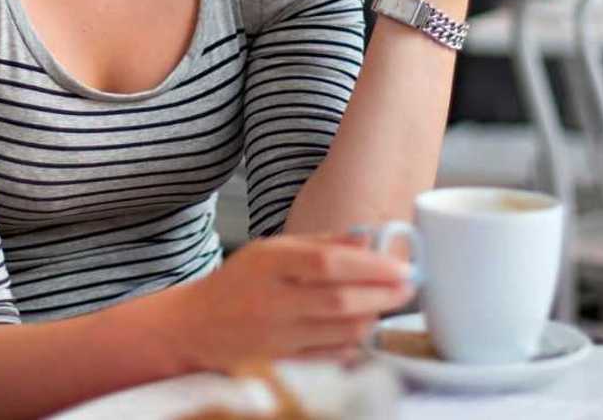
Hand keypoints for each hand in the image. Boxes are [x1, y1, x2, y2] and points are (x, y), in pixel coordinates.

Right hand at [178, 235, 413, 369]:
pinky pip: (328, 356)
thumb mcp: (271, 250)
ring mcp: (274, 337)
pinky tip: (362, 330)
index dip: (370, 267)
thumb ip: (320, 243)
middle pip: (338, 301)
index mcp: (269, 263)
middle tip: (409, 287)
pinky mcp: (279, 364)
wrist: (193, 326)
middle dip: (382, 295)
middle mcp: (271, 301)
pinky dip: (352, 343)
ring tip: (386, 306)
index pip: (327, 263)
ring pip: (338, 332)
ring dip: (372, 319)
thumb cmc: (238, 282)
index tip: (401, 266)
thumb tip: (367, 238)